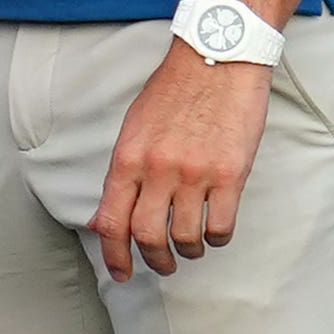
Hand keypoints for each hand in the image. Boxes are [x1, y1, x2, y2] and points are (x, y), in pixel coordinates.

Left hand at [92, 39, 272, 280]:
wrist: (218, 60)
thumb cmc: (174, 93)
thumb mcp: (133, 129)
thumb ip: (121, 175)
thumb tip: (103, 218)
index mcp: (127, 159)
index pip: (112, 221)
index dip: (114, 255)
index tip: (120, 273)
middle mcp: (157, 170)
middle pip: (147, 236)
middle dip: (154, 260)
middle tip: (162, 265)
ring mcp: (195, 173)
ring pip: (185, 237)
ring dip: (188, 252)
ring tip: (192, 249)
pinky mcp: (231, 174)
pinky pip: (221, 225)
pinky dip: (217, 238)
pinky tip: (216, 232)